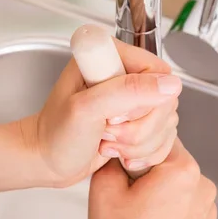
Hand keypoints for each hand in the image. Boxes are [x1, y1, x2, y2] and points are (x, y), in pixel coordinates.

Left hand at [22, 39, 181, 187]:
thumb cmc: (56, 135)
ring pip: (166, 123)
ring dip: (139, 144)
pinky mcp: (139, 122)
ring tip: (107, 142)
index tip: (115, 115)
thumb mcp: (87, 109)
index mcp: (111, 57)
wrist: (47, 161)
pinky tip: (118, 152)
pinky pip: (164, 137)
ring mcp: (134, 100)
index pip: (159, 73)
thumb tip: (170, 85)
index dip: (144, 102)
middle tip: (107, 132)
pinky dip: (144, 153)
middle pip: (165, 101)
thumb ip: (127, 91)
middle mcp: (125, 74)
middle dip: (139, 129)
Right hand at [88, 140, 216, 218]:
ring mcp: (207, 212)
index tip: (123, 168)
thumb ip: (111, 158)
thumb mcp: (103, 188)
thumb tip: (117, 151)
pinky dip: (168, 216)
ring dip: (159, 196)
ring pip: (177, 188)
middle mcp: (203, 188)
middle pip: (170, 164)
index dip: (134, 151)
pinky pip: (184, 211)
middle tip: (126, 198)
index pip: (158, 138)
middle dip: (147, 175)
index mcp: (183, 170)